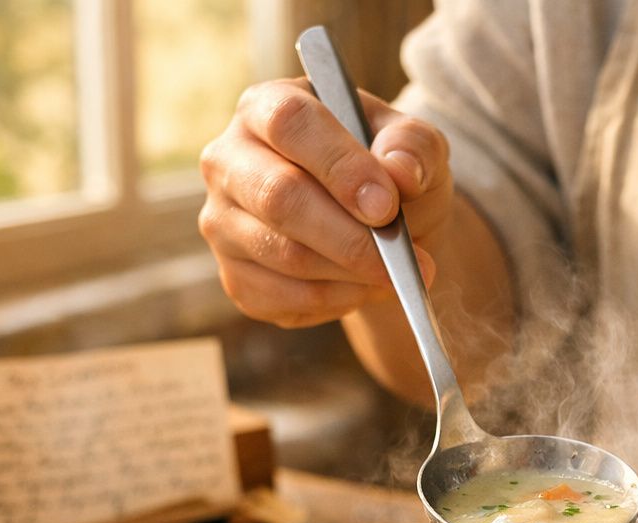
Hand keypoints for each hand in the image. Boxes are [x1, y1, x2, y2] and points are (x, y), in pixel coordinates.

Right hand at [198, 78, 451, 327]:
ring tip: (398, 274)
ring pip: (285, 256)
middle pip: (278, 197)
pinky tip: (366, 288)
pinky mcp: (235, 277)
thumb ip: (413, 146)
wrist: (379, 228)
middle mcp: (229, 161)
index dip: (339, 165)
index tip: (387, 205)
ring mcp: (223, 222)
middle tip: (407, 260)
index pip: (288, 123)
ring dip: (353, 273)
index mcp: (267, 106)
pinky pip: (284, 299)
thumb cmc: (389, 172)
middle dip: (350, 236)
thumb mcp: (414, 145)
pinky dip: (338, 301)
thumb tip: (399, 173)